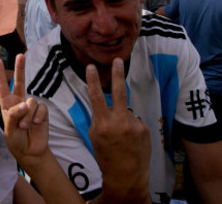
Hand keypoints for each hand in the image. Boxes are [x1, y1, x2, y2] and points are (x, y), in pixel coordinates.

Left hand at [0, 55, 48, 164]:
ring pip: (31, 101)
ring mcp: (30, 106)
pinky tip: (37, 124)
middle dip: (20, 68)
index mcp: (7, 104)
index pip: (2, 87)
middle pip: (20, 82)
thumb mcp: (10, 129)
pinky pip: (41, 108)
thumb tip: (24, 104)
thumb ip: (15, 115)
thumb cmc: (15, 139)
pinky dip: (38, 116)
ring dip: (28, 114)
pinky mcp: (42, 111)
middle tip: (20, 55)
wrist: (29, 150)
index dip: (0, 74)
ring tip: (25, 126)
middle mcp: (19, 102)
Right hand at [87, 58, 150, 202]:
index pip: (96, 96)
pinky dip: (130, 126)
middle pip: (119, 92)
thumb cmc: (105, 156)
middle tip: (118, 60)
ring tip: (121, 135)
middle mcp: (120, 122)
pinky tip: (130, 139)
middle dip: (118, 74)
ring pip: (125, 110)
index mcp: (103, 124)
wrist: (126, 175)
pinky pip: (134, 120)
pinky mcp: (144, 128)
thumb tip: (102, 104)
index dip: (93, 80)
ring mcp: (134, 125)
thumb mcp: (94, 136)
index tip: (91, 67)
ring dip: (121, 117)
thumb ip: (98, 118)